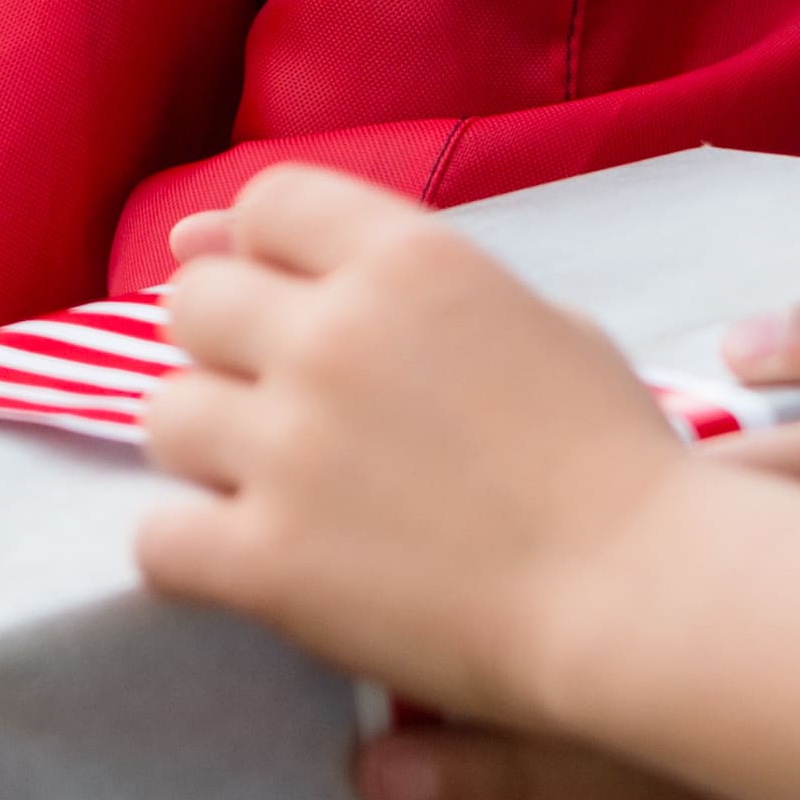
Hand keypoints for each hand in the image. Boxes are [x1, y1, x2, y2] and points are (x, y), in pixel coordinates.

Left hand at [136, 163, 689, 717]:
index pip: (268, 204)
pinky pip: (157, 538)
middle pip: (194, 305)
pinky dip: (191, 555)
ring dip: (207, 453)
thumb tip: (230, 239)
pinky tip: (248, 565)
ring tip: (275, 492)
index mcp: (410, 261)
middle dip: (225, 354)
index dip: (263, 256)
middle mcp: (335, 336)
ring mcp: (293, 447)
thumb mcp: (533, 320)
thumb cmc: (609, 461)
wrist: (641, 595)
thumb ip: (405, 277)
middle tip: (283, 412)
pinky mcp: (269, 559)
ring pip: (163, 416)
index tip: (288, 310)